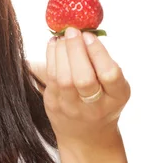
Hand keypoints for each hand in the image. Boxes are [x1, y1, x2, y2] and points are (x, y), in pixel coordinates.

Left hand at [43, 27, 130, 147]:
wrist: (86, 135)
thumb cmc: (102, 101)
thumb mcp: (113, 87)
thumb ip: (103, 64)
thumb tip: (84, 32)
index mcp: (116, 98)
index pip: (110, 75)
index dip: (98, 53)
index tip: (90, 35)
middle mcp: (94, 106)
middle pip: (83, 78)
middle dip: (75, 50)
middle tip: (72, 31)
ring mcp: (71, 107)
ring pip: (62, 78)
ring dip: (61, 51)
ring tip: (62, 36)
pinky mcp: (53, 103)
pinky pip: (49, 76)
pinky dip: (50, 56)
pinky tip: (53, 44)